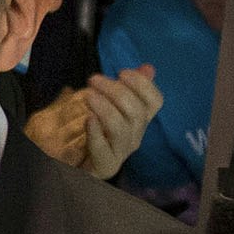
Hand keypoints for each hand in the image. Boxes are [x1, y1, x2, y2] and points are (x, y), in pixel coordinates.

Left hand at [26, 64, 159, 179]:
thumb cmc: (96, 128)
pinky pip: (103, 149)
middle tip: (93, 79)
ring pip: (121, 129)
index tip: (122, 72)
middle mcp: (135, 135)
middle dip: (116, 91)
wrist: (77, 162)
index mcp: (140, 119)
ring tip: (88, 96)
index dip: (142, 85)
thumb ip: (127, 86)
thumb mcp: (110, 103)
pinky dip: (96, 132)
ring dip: (105, 109)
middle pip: (136, 112)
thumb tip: (148, 68)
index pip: (155, 101)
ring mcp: (121, 152)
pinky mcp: (105, 165)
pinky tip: (88, 119)